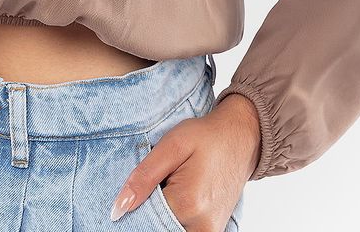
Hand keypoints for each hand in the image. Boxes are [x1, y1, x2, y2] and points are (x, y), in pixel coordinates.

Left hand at [110, 94, 260, 229]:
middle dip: (149, 209)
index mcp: (187, 203)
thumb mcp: (171, 145)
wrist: (241, 139)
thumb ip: (143, 177)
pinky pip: (185, 231)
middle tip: (157, 182)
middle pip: (158, 226)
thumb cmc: (205, 137)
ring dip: (162, 214)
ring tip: (169, 186)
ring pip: (171, 229)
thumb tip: (118, 209)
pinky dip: (175, 218)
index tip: (142, 187)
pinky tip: (176, 196)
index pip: (144, 216)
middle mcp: (201, 225)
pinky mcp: (215, 231)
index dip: (136, 202)